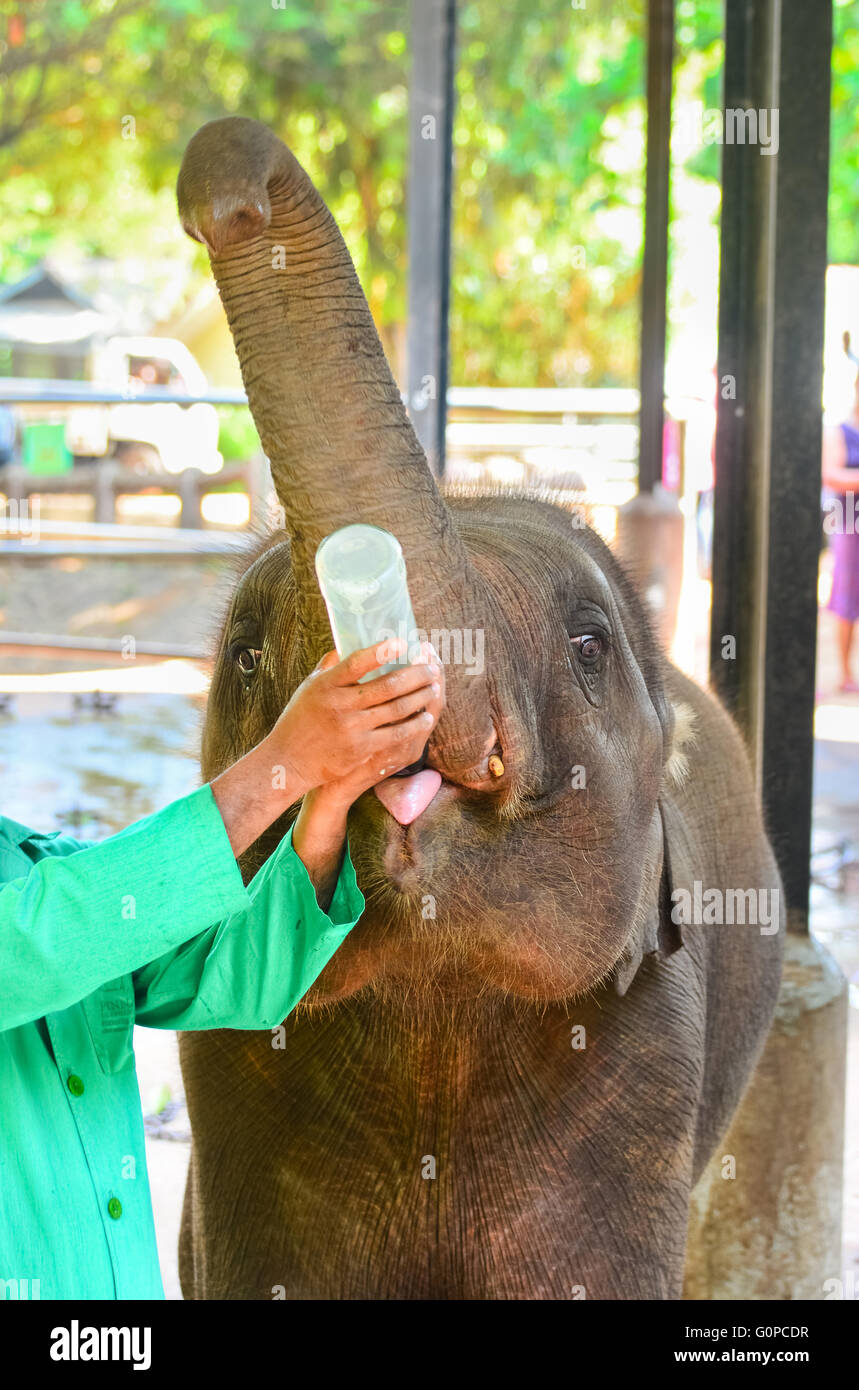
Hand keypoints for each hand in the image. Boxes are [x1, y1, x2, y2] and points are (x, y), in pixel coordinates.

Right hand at [268, 639, 443, 796]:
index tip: (403, 642)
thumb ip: (329, 667)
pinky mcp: (360, 749)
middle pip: (387, 685)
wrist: (289, 761)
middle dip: (415, 674)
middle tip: (432, 667)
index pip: (356, 662)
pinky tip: (426, 717)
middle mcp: (340, 704)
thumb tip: (346, 644)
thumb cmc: (299, 720)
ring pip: (396, 708)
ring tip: (434, 687)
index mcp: (326, 684)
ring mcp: (352, 728)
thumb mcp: (308, 688)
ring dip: (420, 696)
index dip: (381, 651)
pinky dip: (414, 724)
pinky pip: (395, 734)